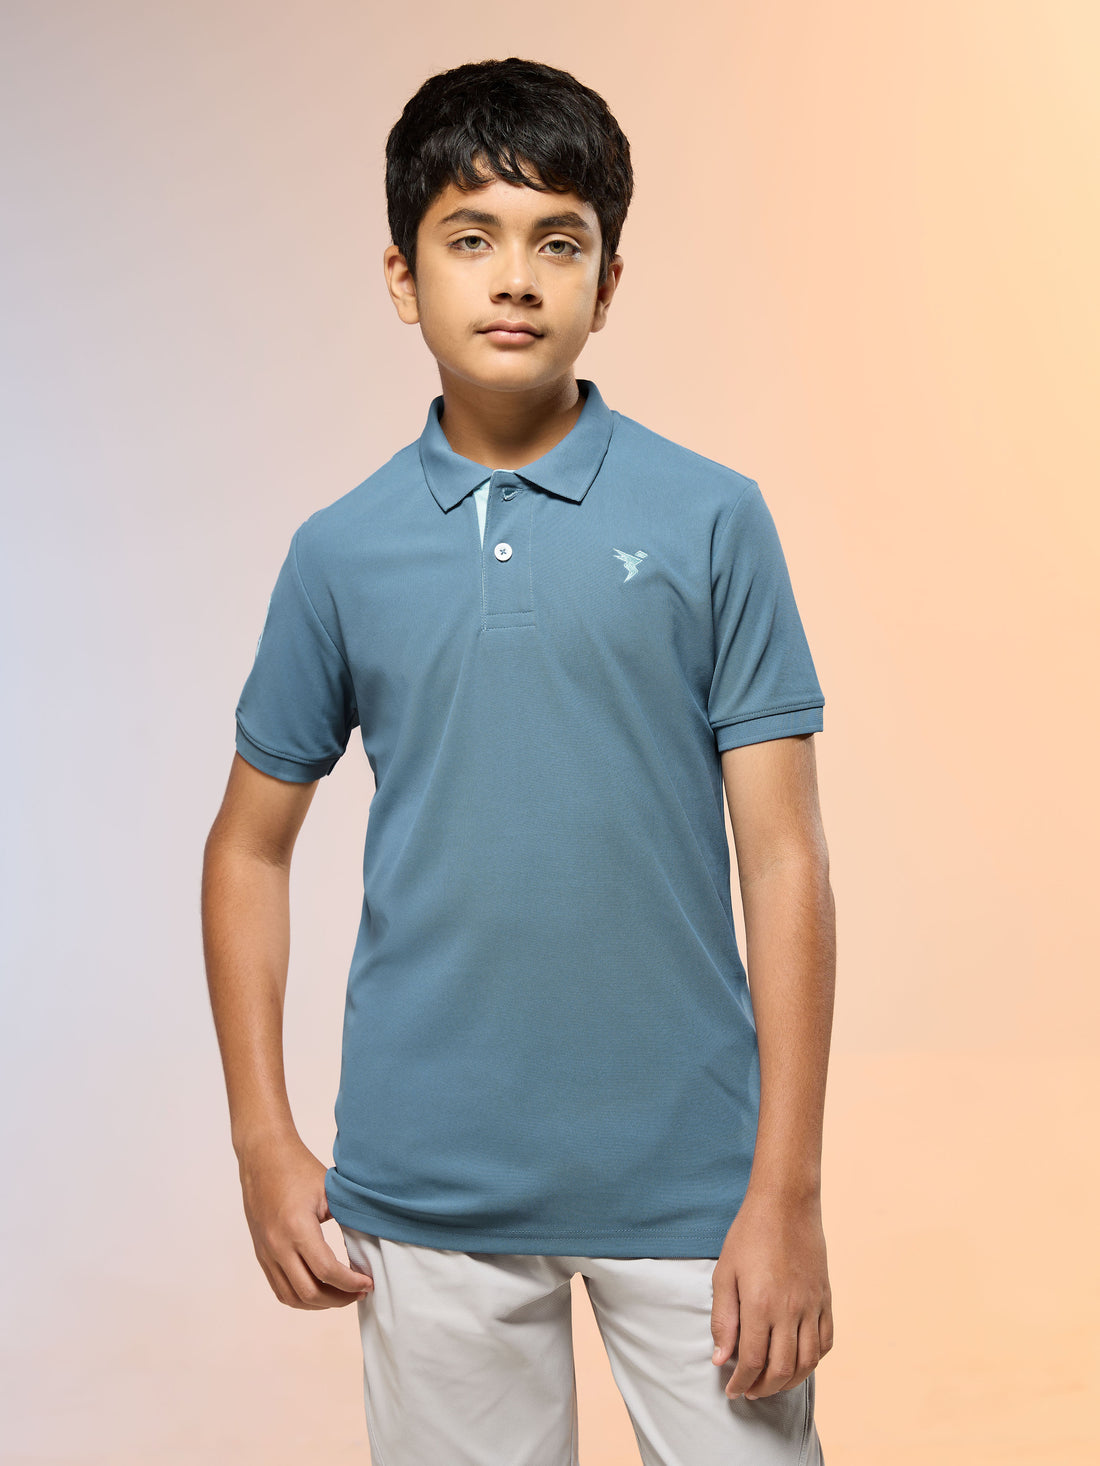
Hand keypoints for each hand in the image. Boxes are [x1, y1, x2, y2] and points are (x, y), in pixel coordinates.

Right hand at [237, 1134, 374, 1308]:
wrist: (263, 1157)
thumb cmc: (299, 1168)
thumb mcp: (329, 1190)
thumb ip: (348, 1218)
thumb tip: (372, 1243)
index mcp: (297, 1227)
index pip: (327, 1271)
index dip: (351, 1283)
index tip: (368, 1283)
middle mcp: (277, 1245)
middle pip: (309, 1293)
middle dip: (338, 1299)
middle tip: (359, 1293)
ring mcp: (266, 1252)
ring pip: (291, 1297)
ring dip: (319, 1303)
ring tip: (341, 1295)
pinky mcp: (261, 1253)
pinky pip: (279, 1288)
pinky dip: (300, 1297)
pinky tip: (320, 1290)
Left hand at [710, 1189, 832, 1398]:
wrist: (786, 1203)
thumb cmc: (749, 1235)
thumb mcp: (724, 1273)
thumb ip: (722, 1318)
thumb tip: (721, 1358)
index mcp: (760, 1304)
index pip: (752, 1361)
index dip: (740, 1382)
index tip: (731, 1390)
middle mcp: (789, 1310)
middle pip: (782, 1369)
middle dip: (764, 1388)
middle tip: (749, 1391)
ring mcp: (812, 1305)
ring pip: (807, 1362)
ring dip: (789, 1381)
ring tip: (772, 1383)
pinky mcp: (825, 1298)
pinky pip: (826, 1341)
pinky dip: (814, 1360)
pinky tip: (799, 1362)